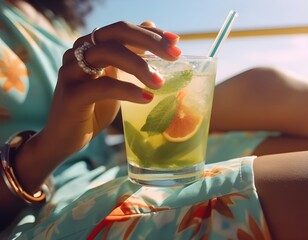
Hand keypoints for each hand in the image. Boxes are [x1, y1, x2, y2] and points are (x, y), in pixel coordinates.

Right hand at [38, 21, 181, 161]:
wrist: (64, 138)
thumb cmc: (93, 107)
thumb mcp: (115, 78)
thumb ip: (130, 55)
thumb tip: (151, 27)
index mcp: (90, 46)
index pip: (122, 29)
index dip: (150, 33)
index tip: (175, 41)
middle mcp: (78, 52)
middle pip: (116, 33)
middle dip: (149, 41)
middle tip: (175, 55)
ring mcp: (71, 72)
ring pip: (109, 54)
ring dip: (140, 65)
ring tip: (160, 82)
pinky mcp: (71, 95)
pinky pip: (103, 86)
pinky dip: (127, 90)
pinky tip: (146, 98)